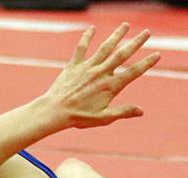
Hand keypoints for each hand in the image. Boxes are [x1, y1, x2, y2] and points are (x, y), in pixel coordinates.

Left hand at [44, 23, 159, 128]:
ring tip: (125, 25)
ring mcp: (87, 68)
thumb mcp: (103, 118)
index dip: (147, 63)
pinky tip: (91, 29)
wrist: (54, 111)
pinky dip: (86, 38)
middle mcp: (100, 74)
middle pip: (122, 55)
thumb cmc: (78, 117)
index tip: (157, 54)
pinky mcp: (73, 66)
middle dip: (136, 42)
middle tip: (147, 32)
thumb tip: (141, 111)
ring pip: (105, 48)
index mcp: (110, 86)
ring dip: (116, 35)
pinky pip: (80, 49)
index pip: (133, 72)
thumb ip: (123, 112)